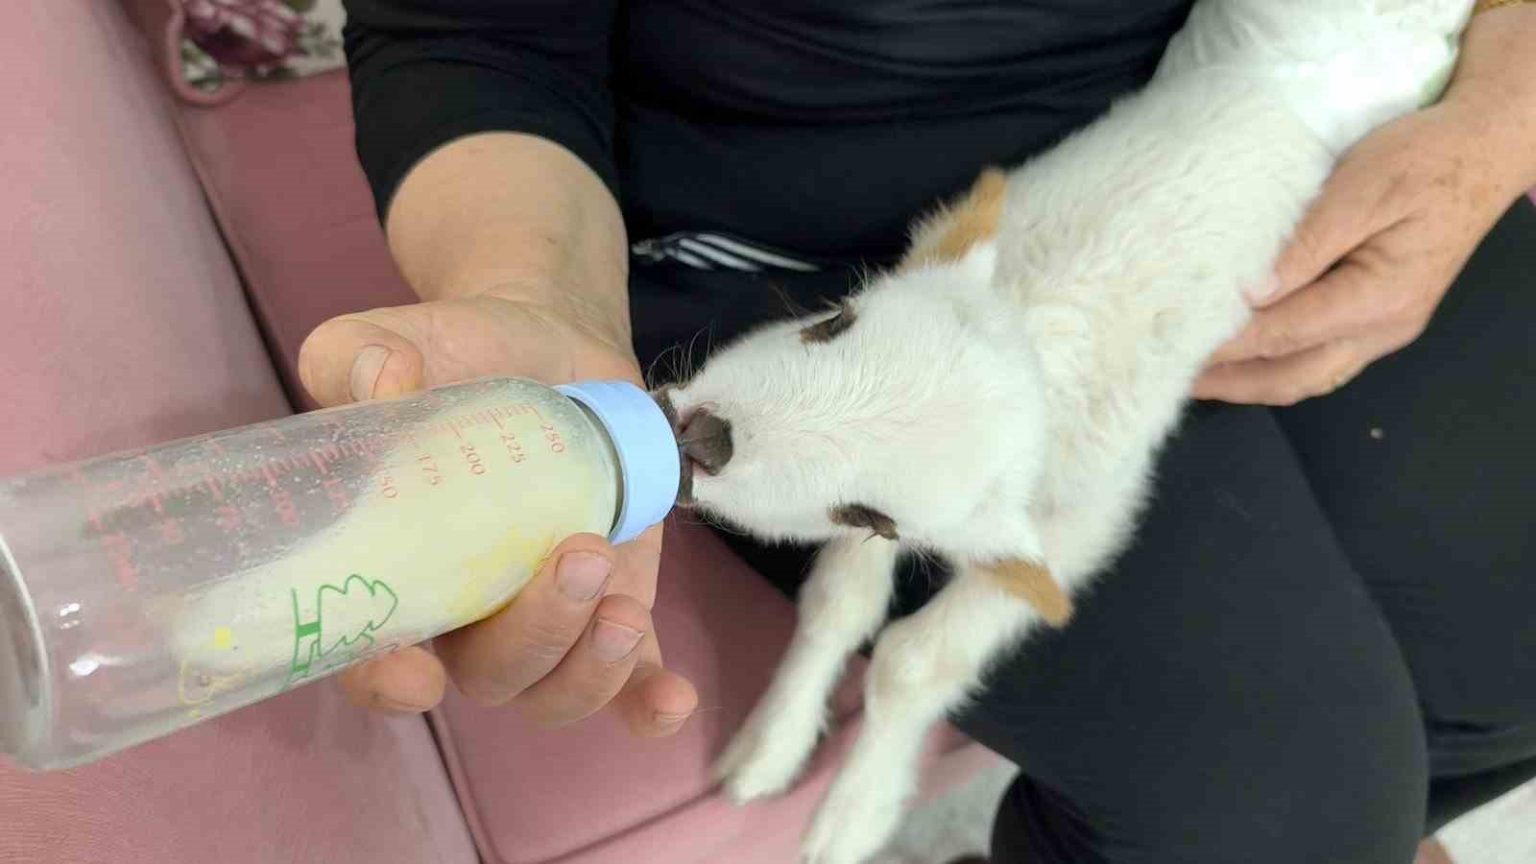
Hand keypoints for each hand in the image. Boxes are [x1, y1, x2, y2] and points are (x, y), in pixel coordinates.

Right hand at [297, 293, 697, 735]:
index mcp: (394, 567)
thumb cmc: (453, 354)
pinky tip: (674, 699)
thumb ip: (358, 358)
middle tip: (577, 553)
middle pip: (487, 674)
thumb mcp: (394, 342)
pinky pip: (630, 678)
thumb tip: (386, 375)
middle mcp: (464, 612)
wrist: (545, 344)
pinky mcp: (612, 604)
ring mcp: (543, 616)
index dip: (383, 680)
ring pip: (554, 690)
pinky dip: (648, 701)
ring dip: (590, 667)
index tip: (413, 670)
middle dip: (534, 635)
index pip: (366, 653)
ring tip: (621, 603)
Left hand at [1195, 8, 1535, 405]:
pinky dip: (1273, 367)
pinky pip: (1317, 361)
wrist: (1483, 150)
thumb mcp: (1363, 186)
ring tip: (1189, 376)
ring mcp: (1383, 331)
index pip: (1282, 334)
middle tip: (1164, 376)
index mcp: (1380, 298)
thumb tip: (1248, 289)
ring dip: (1246, 383)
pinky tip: (1238, 359)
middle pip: (1290, 376)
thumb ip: (1306, 242)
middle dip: (1226, 381)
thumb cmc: (1425, 159)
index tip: (1168, 343)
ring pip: (1304, 378)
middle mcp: (1383, 329)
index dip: (1223, 343)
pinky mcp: (1376, 321)